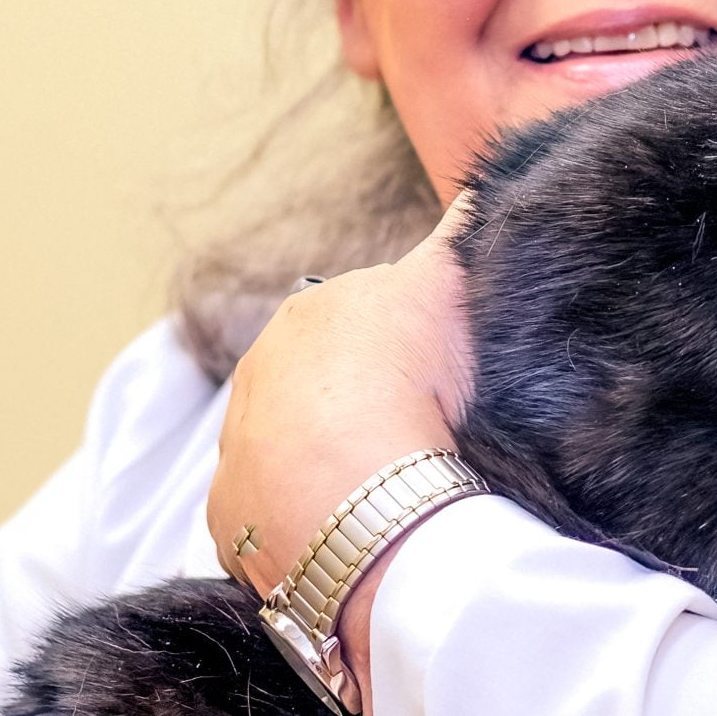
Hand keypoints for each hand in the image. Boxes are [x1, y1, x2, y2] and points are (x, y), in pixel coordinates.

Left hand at [210, 201, 474, 608]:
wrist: (362, 492)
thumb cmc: (409, 381)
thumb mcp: (445, 285)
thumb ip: (461, 231)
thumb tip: (482, 184)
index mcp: (305, 316)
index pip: (357, 324)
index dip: (403, 353)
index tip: (438, 384)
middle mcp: (255, 377)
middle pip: (316, 390)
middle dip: (357, 410)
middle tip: (417, 440)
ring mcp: (237, 454)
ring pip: (288, 457)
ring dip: (329, 471)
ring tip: (384, 494)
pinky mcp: (234, 522)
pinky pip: (272, 523)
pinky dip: (310, 526)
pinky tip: (352, 531)